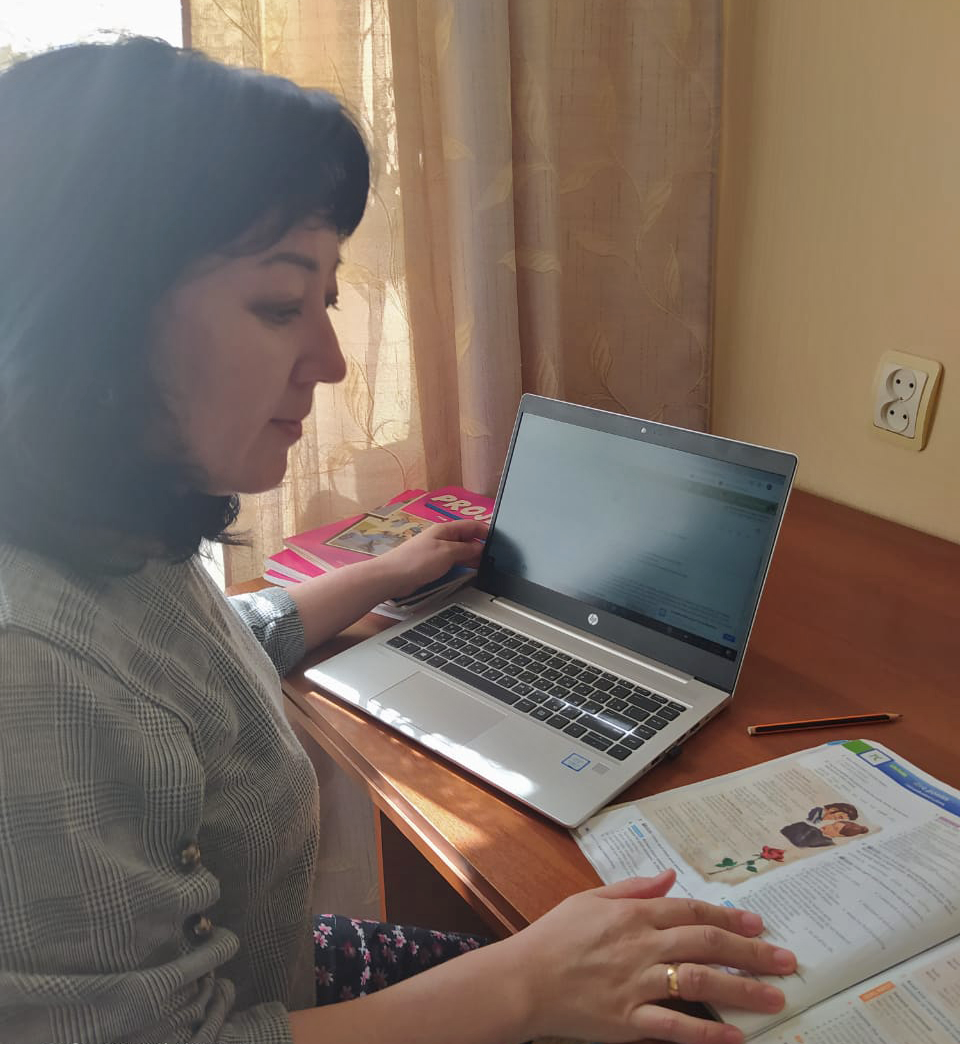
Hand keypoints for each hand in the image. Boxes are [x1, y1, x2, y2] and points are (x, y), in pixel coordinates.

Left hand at [378, 519, 486, 597]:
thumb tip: (480, 549)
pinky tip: (470, 572)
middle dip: (481, 546)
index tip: (500, 541)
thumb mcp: (447, 553)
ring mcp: (437, 550)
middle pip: (467, 538)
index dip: (487, 531)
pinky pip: (453, 561)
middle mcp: (442, 537)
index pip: (472, 525)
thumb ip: (466, 550)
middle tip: (495, 557)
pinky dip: (463, 565)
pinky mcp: (433, 564)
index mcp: (446, 529)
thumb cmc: (417, 561)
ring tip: (486, 566)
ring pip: (461, 551)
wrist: (392, 577)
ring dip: (472, 557)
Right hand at [500, 869, 795, 1043]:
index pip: (691, 911)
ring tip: (775, 996)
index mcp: (633, 915)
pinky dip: (707, 1033)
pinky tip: (735, 1037)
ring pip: (700, 982)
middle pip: (707, 944)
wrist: (522, 980)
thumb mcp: (589, 899)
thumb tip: (668, 876)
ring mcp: (637, 985)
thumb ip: (632, 888)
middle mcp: (642, 947)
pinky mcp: (628, 1020)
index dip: (728, 916)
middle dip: (751, 951)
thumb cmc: (553, 938)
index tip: (757, 923)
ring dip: (742, 989)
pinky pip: (675, 1027)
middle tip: (784, 959)